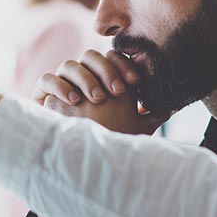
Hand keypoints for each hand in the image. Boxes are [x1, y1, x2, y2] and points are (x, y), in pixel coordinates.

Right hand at [32, 49, 165, 134]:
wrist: (75, 160)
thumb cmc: (108, 142)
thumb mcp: (134, 128)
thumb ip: (151, 115)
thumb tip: (174, 105)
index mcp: (101, 78)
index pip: (111, 57)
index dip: (123, 64)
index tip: (136, 83)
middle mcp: (81, 77)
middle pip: (90, 56)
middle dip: (105, 70)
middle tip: (117, 91)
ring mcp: (61, 84)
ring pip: (69, 64)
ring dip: (85, 78)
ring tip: (97, 99)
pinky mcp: (42, 95)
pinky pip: (47, 79)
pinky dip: (60, 86)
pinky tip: (74, 100)